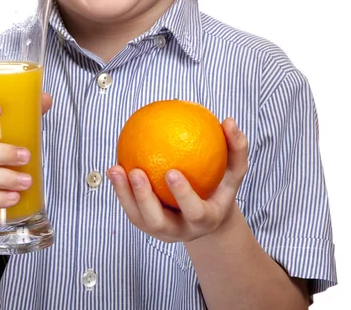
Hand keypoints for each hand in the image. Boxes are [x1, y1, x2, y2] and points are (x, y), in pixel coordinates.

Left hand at [106, 118, 247, 242]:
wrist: (206, 216)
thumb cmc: (220, 186)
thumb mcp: (234, 170)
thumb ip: (235, 148)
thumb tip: (229, 121)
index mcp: (204, 220)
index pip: (194, 211)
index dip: (182, 195)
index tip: (171, 171)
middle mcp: (180, 230)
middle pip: (157, 222)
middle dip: (144, 198)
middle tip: (136, 171)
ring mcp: (160, 231)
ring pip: (137, 218)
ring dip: (123, 194)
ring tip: (115, 168)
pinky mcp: (145, 224)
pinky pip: (130, 207)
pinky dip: (120, 189)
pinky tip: (115, 166)